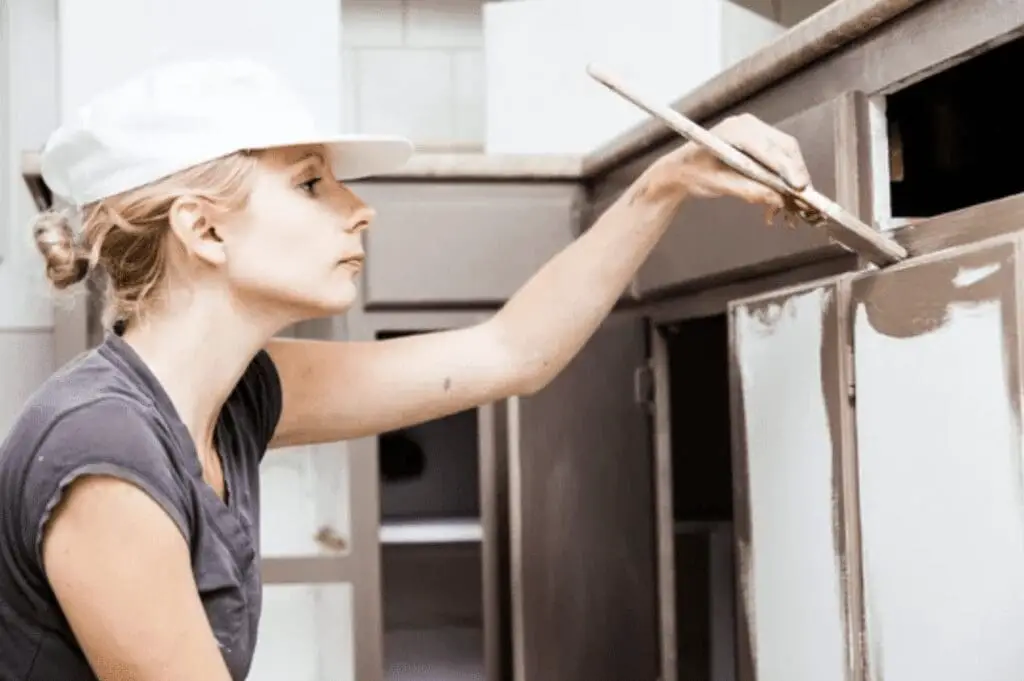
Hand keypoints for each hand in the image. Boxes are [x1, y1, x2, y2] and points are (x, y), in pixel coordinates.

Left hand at [654, 113, 810, 215]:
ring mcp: (755, 130)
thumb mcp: (719, 185)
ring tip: (792, 202)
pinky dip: (783, 176)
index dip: (787, 169)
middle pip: (784, 147)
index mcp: (735, 130)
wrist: (681, 169)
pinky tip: (779, 197)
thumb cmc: (693, 174)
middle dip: (796, 173)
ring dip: (792, 177)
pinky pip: (779, 156)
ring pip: (785, 152)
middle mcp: (748, 124)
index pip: (769, 148)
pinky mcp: (758, 141)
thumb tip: (778, 200)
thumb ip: (749, 190)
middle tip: (803, 198)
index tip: (800, 187)